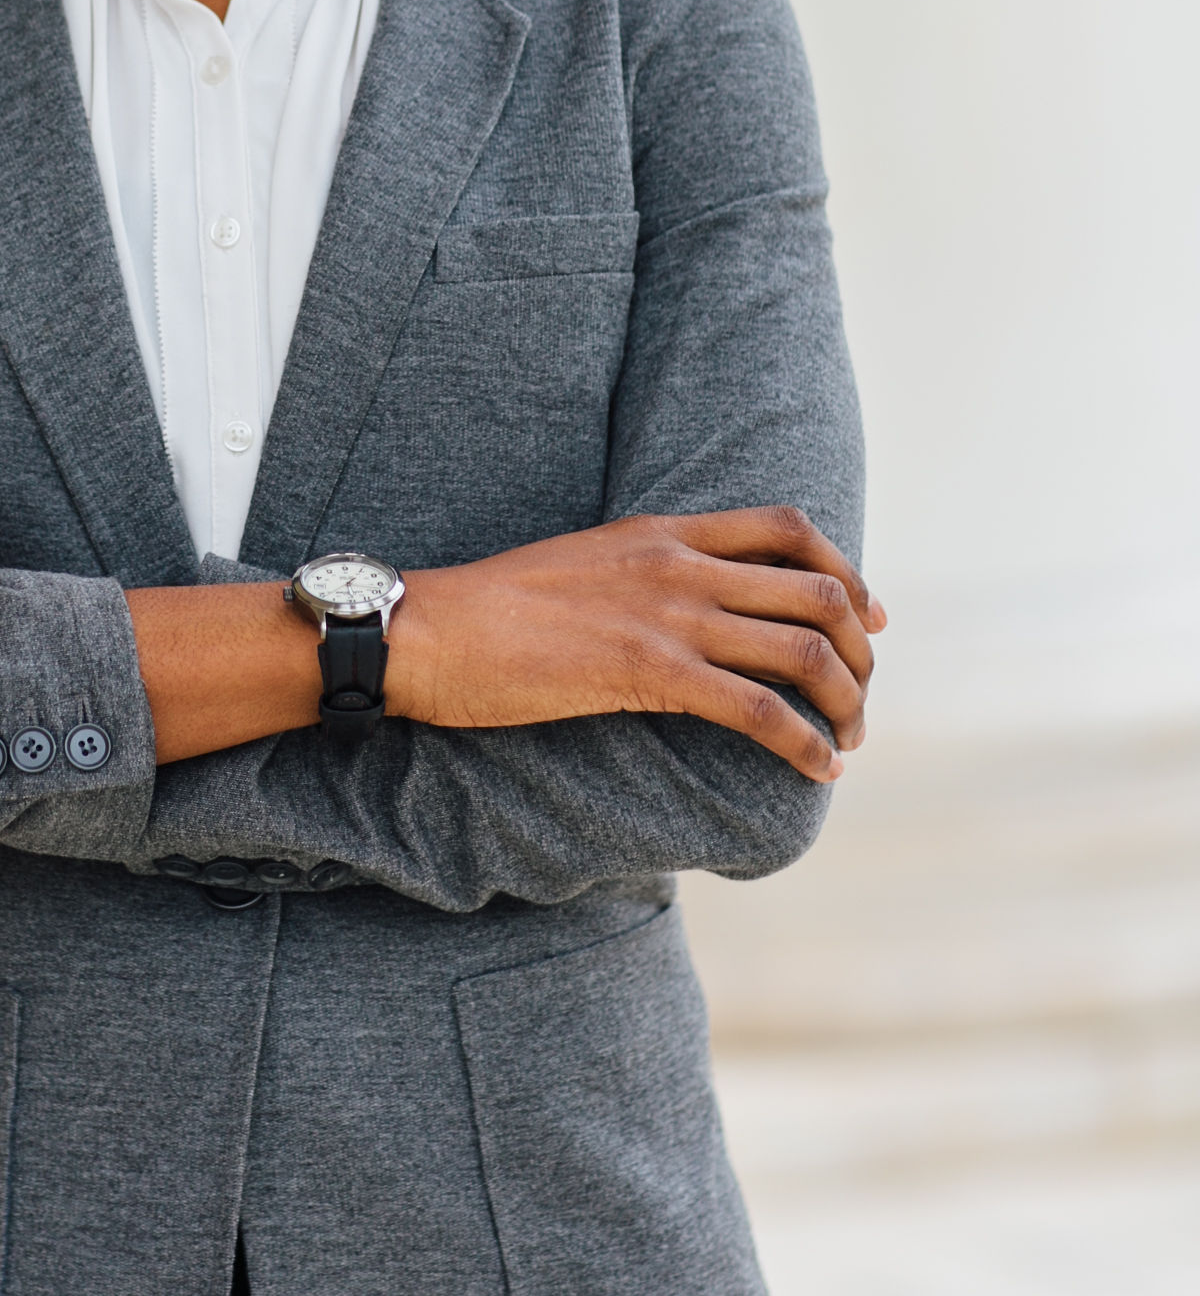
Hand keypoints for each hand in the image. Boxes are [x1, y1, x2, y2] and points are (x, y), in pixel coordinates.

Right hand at [385, 506, 883, 782]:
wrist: (429, 629)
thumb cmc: (491, 610)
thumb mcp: (584, 566)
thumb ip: (643, 575)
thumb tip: (687, 611)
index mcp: (662, 530)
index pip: (787, 526)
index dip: (845, 569)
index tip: (868, 617)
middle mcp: (678, 563)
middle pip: (816, 589)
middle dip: (859, 649)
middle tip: (861, 696)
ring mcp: (666, 615)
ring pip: (802, 649)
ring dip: (846, 701)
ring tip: (850, 741)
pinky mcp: (648, 672)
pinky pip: (758, 709)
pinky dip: (803, 742)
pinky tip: (817, 769)